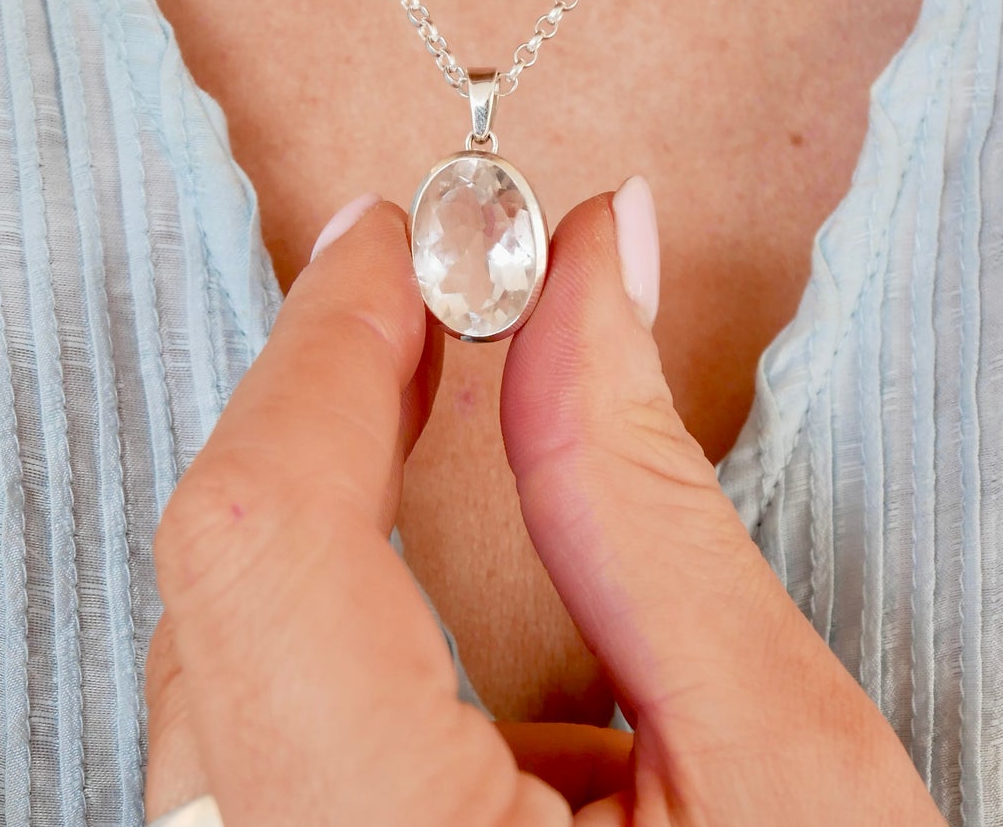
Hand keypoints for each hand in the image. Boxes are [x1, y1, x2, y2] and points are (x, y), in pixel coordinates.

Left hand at [145, 186, 943, 824]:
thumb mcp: (788, 767)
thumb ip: (643, 494)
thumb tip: (594, 253)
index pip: (262, 541)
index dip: (321, 348)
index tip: (396, 235)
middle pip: (216, 590)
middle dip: (319, 401)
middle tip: (414, 284)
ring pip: (215, 662)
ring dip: (316, 503)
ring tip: (418, 387)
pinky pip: (247, 741)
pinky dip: (326, 617)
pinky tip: (439, 600)